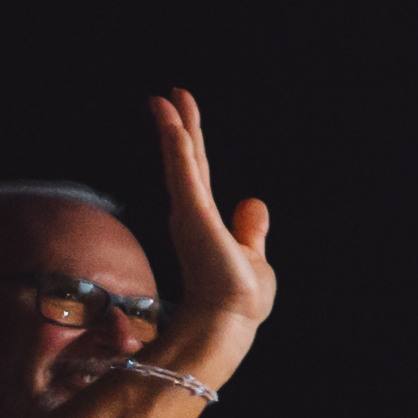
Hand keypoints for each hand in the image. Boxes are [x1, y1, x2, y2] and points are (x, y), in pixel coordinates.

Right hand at [145, 88, 278, 346]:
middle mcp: (192, 213)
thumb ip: (249, 228)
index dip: (189, 142)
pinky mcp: (195, 217)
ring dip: (174, 128)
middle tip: (168, 95)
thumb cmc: (238, 298)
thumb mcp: (252, 255)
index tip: (182, 114)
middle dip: (178, 125)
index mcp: (204, 220)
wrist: (228, 322)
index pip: (196, 172)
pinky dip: (178, 149)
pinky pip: (185, 174)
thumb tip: (253, 202)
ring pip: (181, 161)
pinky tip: (174, 126)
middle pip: (186, 159)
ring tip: (164, 98)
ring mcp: (191, 213)